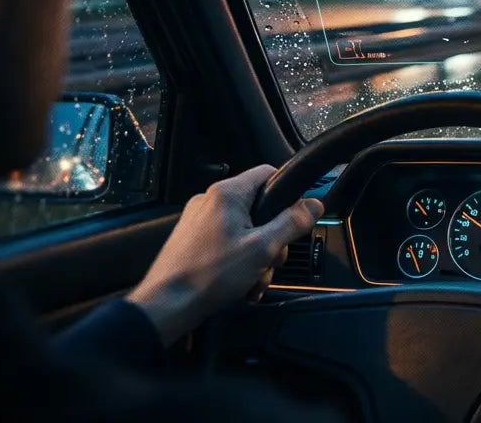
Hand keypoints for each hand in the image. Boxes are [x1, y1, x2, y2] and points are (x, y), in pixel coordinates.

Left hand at [125, 164, 322, 344]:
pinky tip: (242, 283)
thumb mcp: (263, 248)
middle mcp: (211, 201)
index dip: (289, 195)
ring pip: (246, 229)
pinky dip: (240, 261)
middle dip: (273, 238)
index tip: (297, 219)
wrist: (166, 306)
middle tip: (272, 260)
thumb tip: (314, 205)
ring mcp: (199, 221)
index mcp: (227, 194)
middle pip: (259, 208)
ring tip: (254, 280)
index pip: (269, 174)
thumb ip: (292, 223)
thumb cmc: (209, 275)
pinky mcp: (193, 240)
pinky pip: (228, 243)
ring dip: (258, 256)